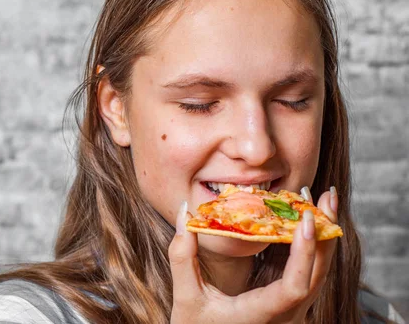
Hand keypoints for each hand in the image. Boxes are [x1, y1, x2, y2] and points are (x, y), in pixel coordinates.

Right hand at [168, 187, 337, 323]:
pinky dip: (308, 244)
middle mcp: (286, 315)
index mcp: (262, 314)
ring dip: (322, 235)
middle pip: (318, 274)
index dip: (305, 253)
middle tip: (325, 196)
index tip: (305, 220)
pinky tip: (303, 219)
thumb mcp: (186, 297)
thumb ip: (182, 256)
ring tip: (321, 200)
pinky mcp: (287, 301)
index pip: (295, 286)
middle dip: (325, 232)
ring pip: (318, 272)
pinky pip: (305, 271)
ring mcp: (290, 310)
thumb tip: (184, 212)